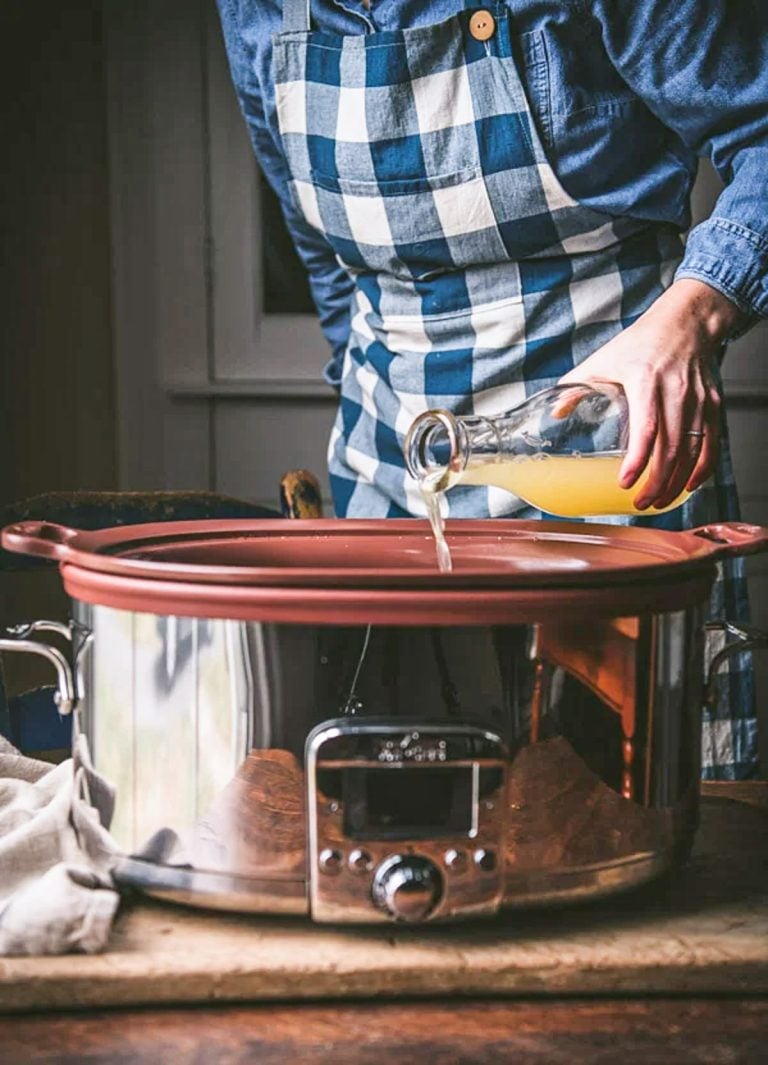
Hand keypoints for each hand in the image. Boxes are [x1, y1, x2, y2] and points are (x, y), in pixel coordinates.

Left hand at [558, 280, 743, 509]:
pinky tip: (689, 486)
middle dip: (656, 483)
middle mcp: (676, 391)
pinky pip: (712, 443)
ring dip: (677, 482)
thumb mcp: (602, 360)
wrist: (686, 321)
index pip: (646, 428)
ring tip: (659, 502)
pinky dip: (702, 469)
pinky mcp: (714, 404)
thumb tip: (554, 414)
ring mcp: (698, 399)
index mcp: (645, 380)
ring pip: (692, 451)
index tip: (624, 483)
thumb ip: (576, 387)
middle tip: (640, 503)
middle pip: (671, 448)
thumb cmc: (641, 341)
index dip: (637, 460)